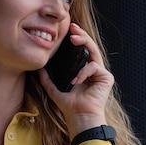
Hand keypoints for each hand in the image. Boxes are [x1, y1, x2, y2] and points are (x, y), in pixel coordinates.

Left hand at [38, 23, 114, 137]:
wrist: (79, 117)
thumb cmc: (69, 106)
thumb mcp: (54, 90)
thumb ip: (47, 79)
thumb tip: (39, 68)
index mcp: (83, 71)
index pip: (81, 51)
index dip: (76, 38)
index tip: (68, 30)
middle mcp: (93, 70)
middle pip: (89, 47)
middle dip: (81, 34)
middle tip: (72, 27)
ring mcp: (101, 73)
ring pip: (94, 52)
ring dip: (84, 43)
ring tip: (73, 40)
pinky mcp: (106, 78)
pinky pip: (94, 67)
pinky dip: (83, 72)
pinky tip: (76, 80)